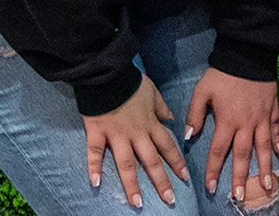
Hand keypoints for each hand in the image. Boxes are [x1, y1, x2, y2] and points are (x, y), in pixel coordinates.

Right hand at [82, 74, 188, 209]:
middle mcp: (136, 134)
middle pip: (151, 161)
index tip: (185, 178)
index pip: (167, 147)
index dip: (177, 162)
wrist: (109, 75)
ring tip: (137, 202)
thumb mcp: (154, 93)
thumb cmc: (132, 83)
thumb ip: (162, 108)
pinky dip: (94, 167)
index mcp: (151, 124)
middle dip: (161, 181)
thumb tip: (170, 119)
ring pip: (126, 163)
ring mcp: (116, 135)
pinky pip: (95, 152)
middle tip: (169, 199)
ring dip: (132, 184)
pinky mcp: (97, 133)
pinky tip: (96, 183)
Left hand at [185, 67, 278, 200]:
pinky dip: (278, 142)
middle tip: (241, 195)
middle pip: (244, 155)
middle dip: (242, 177)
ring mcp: (262, 117)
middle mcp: (246, 123)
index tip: (212, 187)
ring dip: (265, 166)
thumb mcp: (202, 91)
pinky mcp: (272, 109)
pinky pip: (276, 129)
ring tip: (268, 184)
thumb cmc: (222, 74)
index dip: (214, 170)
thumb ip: (194, 115)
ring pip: (264, 146)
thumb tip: (189, 136)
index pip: (218, 151)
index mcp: (227, 121)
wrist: (248, 54)